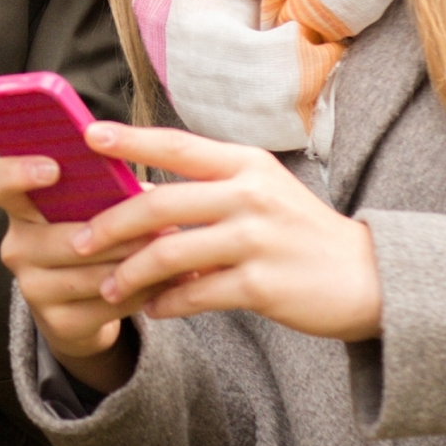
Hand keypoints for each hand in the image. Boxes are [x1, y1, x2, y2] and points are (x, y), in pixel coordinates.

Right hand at [0, 148, 154, 395]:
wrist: (78, 307)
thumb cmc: (89, 234)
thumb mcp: (89, 208)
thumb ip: (107, 190)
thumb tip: (145, 193)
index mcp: (19, 208)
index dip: (18, 172)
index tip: (54, 168)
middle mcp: (16, 248)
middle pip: (66, 239)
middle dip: (121, 235)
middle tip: (164, 224)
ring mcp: (32, 288)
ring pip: (94, 275)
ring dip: (140, 263)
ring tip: (175, 251)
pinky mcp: (57, 323)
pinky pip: (108, 304)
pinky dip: (143, 292)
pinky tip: (166, 281)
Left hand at [70, 122, 381, 338]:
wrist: (368, 278)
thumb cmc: (300, 232)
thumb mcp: (262, 192)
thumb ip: (209, 188)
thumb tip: (138, 194)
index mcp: (246, 165)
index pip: (177, 146)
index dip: (130, 140)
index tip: (87, 135)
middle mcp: (250, 195)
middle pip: (160, 205)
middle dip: (110, 226)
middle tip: (77, 242)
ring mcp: (257, 240)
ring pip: (171, 255)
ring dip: (131, 275)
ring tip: (109, 288)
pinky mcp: (262, 284)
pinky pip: (196, 294)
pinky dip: (167, 304)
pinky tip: (154, 310)